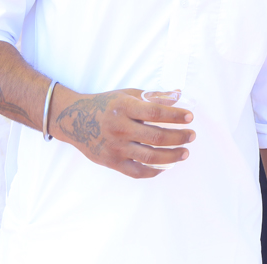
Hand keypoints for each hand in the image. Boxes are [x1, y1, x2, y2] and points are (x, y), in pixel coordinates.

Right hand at [49, 87, 195, 178]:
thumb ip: (154, 96)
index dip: (175, 116)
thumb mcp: (128, 94)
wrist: (74, 120)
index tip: (190, 117)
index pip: (156, 113)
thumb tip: (179, 95)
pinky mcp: (111, 162)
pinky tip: (166, 167)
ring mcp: (115, 147)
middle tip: (192, 136)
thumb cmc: (106, 105)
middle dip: (179, 137)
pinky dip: (154, 171)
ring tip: (185, 153)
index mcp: (124, 107)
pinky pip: (137, 172)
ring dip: (172, 156)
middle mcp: (119, 128)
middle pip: (156, 137)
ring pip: (150, 157)